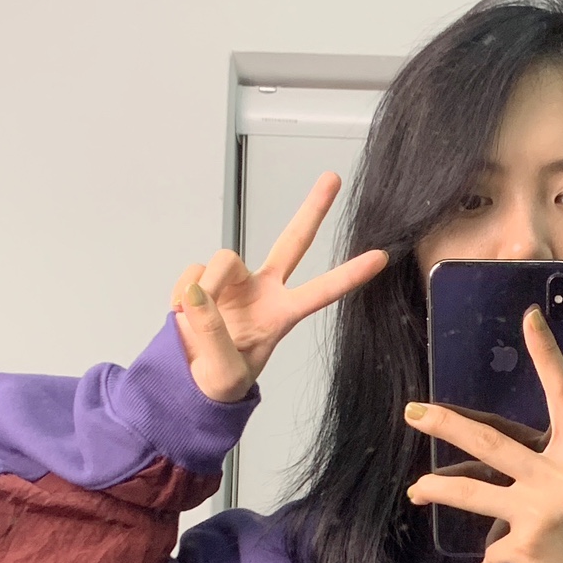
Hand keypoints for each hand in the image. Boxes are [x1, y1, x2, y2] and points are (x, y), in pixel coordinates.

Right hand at [170, 172, 387, 402]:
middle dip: (312, 210)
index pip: (321, 292)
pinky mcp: (206, 280)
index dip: (350, 275)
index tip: (381, 257)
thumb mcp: (223, 371)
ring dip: (208, 285)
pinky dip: (182, 293)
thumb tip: (198, 292)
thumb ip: (212, 333)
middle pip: (292, 242)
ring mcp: (235, 283)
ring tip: (192, 313)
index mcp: (281, 315)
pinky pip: (193, 274)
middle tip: (333, 178)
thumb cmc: (219, 382)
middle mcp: (263, 291)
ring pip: (224, 259)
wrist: (190, 384)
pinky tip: (181, 312)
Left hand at [403, 305, 562, 562]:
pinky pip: (490, 551)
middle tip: (414, 411)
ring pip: (473, 493)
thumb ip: (552, 475)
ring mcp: (543, 511)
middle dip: (447, 424)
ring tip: (417, 491)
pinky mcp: (528, 547)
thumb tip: (499, 475)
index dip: (546, 355)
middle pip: (493, 442)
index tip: (529, 316)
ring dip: (438, 490)